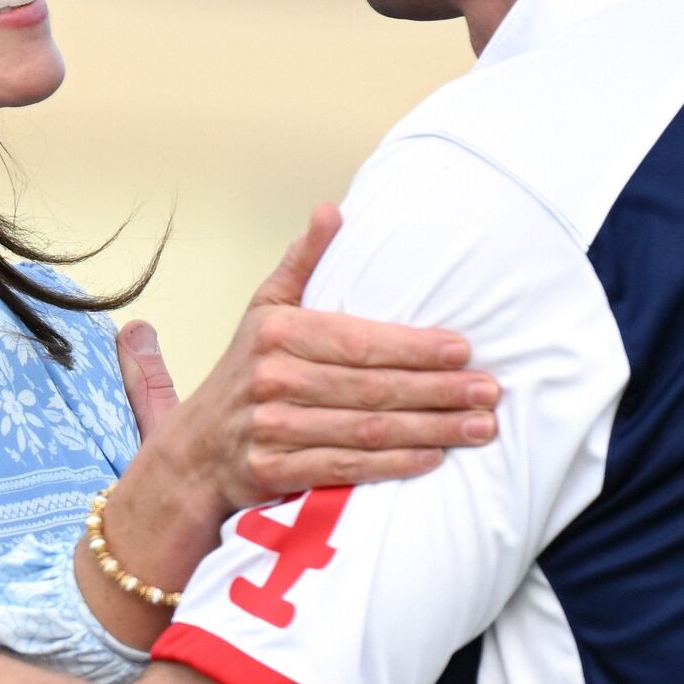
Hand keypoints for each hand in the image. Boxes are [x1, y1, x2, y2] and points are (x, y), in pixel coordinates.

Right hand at [137, 204, 497, 511]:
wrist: (195, 450)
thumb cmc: (246, 371)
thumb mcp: (264, 309)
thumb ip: (302, 262)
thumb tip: (331, 211)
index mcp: (277, 333)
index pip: (359, 340)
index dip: (415, 347)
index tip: (463, 350)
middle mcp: (272, 379)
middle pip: (372, 387)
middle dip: (438, 391)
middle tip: (488, 392)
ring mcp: (271, 428)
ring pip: (366, 430)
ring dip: (429, 429)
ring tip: (478, 427)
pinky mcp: (274, 472)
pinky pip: (345, 469)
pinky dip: (393, 465)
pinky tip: (433, 458)